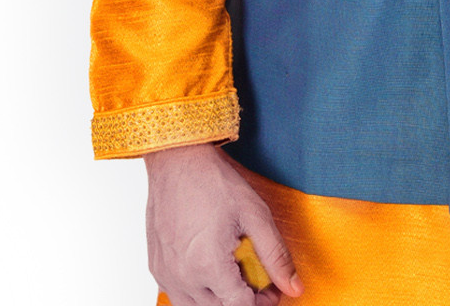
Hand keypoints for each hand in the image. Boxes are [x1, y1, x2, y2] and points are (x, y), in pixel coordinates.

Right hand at [144, 142, 303, 304]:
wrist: (177, 159)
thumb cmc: (213, 181)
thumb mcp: (255, 215)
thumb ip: (276, 255)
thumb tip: (293, 286)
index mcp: (208, 266)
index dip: (262, 302)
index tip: (272, 289)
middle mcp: (182, 276)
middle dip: (242, 301)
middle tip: (257, 281)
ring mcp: (165, 273)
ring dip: (218, 299)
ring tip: (233, 274)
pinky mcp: (156, 266)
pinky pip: (177, 294)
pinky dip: (196, 291)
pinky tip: (209, 268)